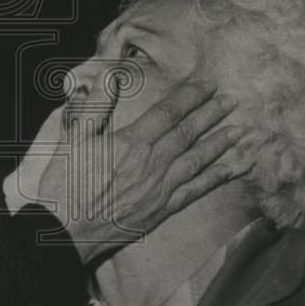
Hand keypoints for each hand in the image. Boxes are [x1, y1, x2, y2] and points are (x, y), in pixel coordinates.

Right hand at [26, 82, 241, 262]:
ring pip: (198, 160)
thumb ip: (94, 105)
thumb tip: (109, 75)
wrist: (65, 231)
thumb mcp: (72, 138)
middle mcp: (151, 163)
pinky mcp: (163, 209)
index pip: (167, 112)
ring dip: (220, 143)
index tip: (207, 84)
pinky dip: (218, 178)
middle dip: (211, 114)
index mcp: (130, 142)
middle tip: (231, 100)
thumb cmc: (65, 183)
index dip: (189, 96)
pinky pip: (197, 190)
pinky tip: (234, 169)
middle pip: (187, 133)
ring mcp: (160, 188)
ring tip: (239, 130)